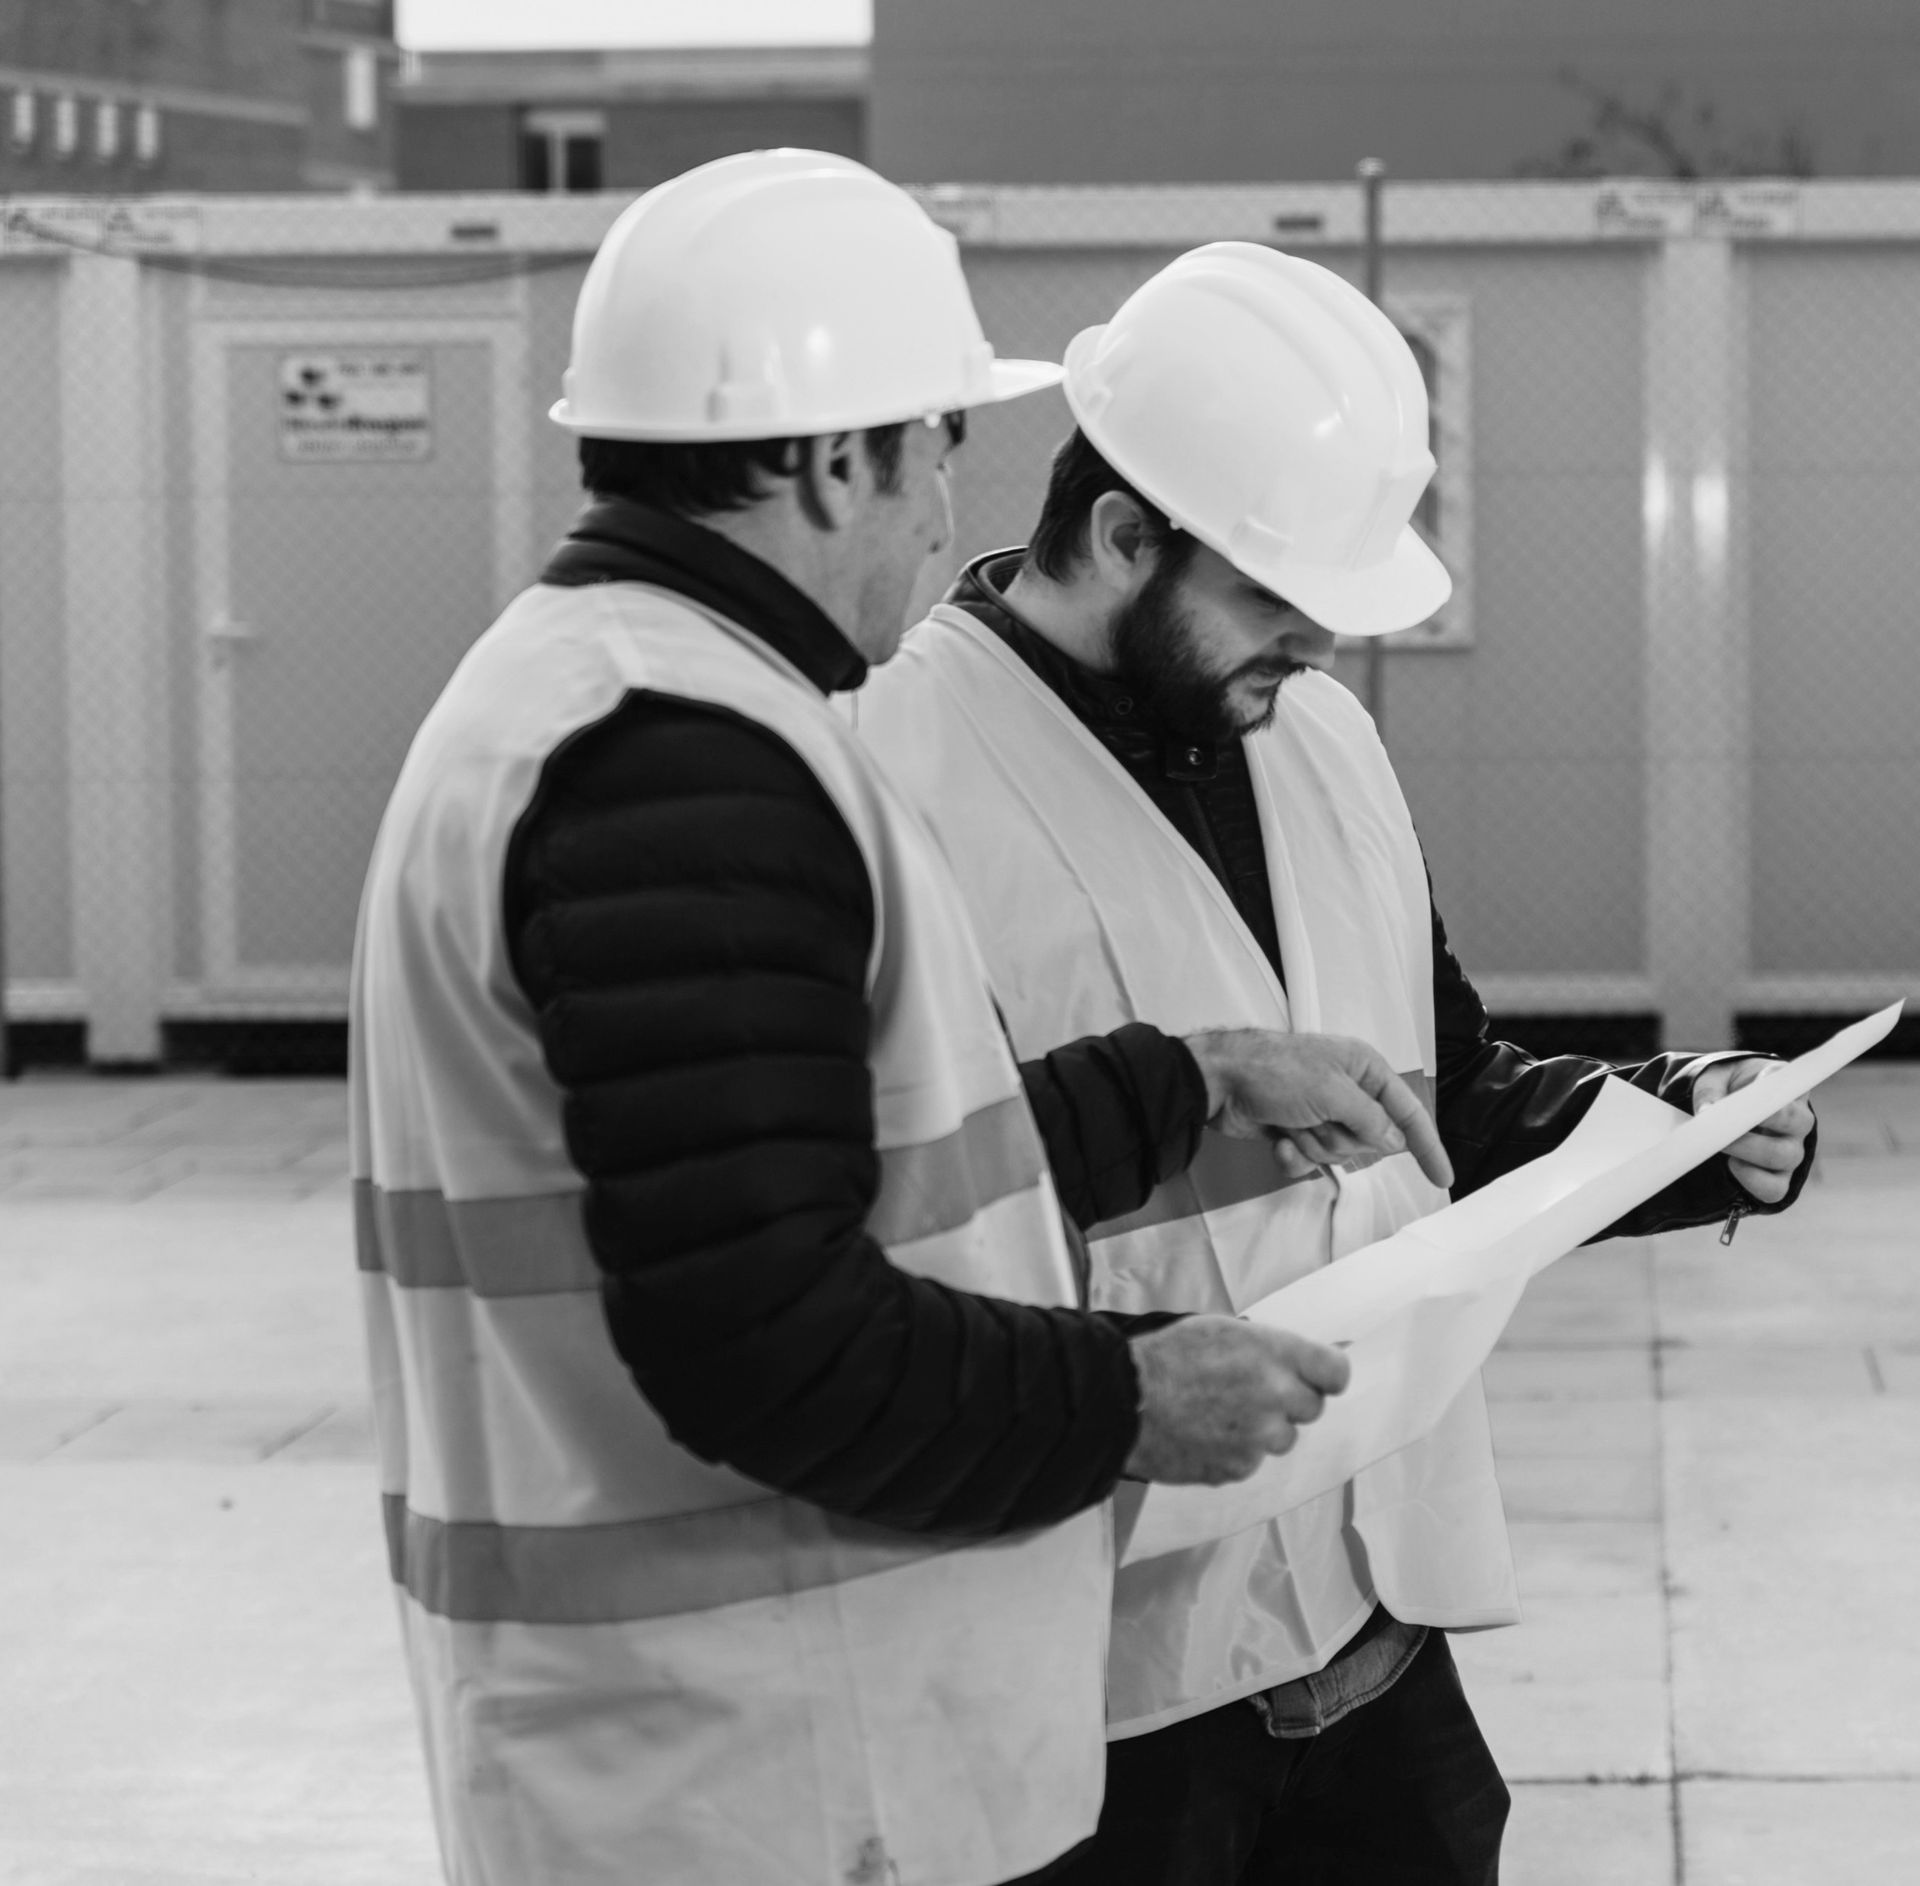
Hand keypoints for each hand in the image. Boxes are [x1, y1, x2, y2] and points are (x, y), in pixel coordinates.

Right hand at [1124, 1316, 1351, 1484]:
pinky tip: (1204, 1433)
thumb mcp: (1224, 1330)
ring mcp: (1259, 1438)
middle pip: (1311, 1408)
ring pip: (1281, 1439)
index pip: (1336, 1372)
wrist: (1124, 1398)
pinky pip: (1251, 1461)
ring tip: (1219, 1413)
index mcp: (1274, 1353)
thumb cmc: (1167, 1357)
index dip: (1326, 1376)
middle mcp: (1275, 1396)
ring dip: (1261, 1430)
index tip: (1317, 1378)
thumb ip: (1270, 1348)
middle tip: (1251, 1392)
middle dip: (1288, 1402)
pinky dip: (1234, 1451)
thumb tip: (1303, 1360)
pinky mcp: (1239, 1468)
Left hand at [1184, 1028, 1452, 1190]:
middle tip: (1316, 1119)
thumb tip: (1395, 1141)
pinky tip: (1277, 1140)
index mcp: (1365, 1070)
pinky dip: (1293, 1155)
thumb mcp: (1333, 1092)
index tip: (1443, 1178)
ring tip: (1290, 1122)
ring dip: (1313, 1145)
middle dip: (1343, 1140)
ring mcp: (1319, 1113)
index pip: (1409, 1113)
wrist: (1220, 1081)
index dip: (1427, 1146)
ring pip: (1338, 1154)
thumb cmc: (1277, 1072)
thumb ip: (1371, 1121)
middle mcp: (1347, 1091)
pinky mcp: (1294, 1131)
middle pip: (1370, 1141)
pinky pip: (1309, 1162)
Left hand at [1691, 1056, 1815, 1203]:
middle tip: (1723, 1123)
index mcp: (1789, 1092)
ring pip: (1781, 1156)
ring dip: (1745, 1150)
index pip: (1796, 1088)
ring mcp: (1793, 1152)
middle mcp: (1799, 1123)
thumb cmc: (1728, 1091)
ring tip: (1721, 1143)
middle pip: (1794, 1122)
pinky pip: (1774, 1188)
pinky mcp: (1781, 1179)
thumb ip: (1711, 1091)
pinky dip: (1750, 1179)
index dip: (1781, 1089)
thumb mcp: (1716, 1081)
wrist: (1728, 1117)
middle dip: (1756, 1122)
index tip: (1758, 1086)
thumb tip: (1706, 1110)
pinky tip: (1733, 1164)